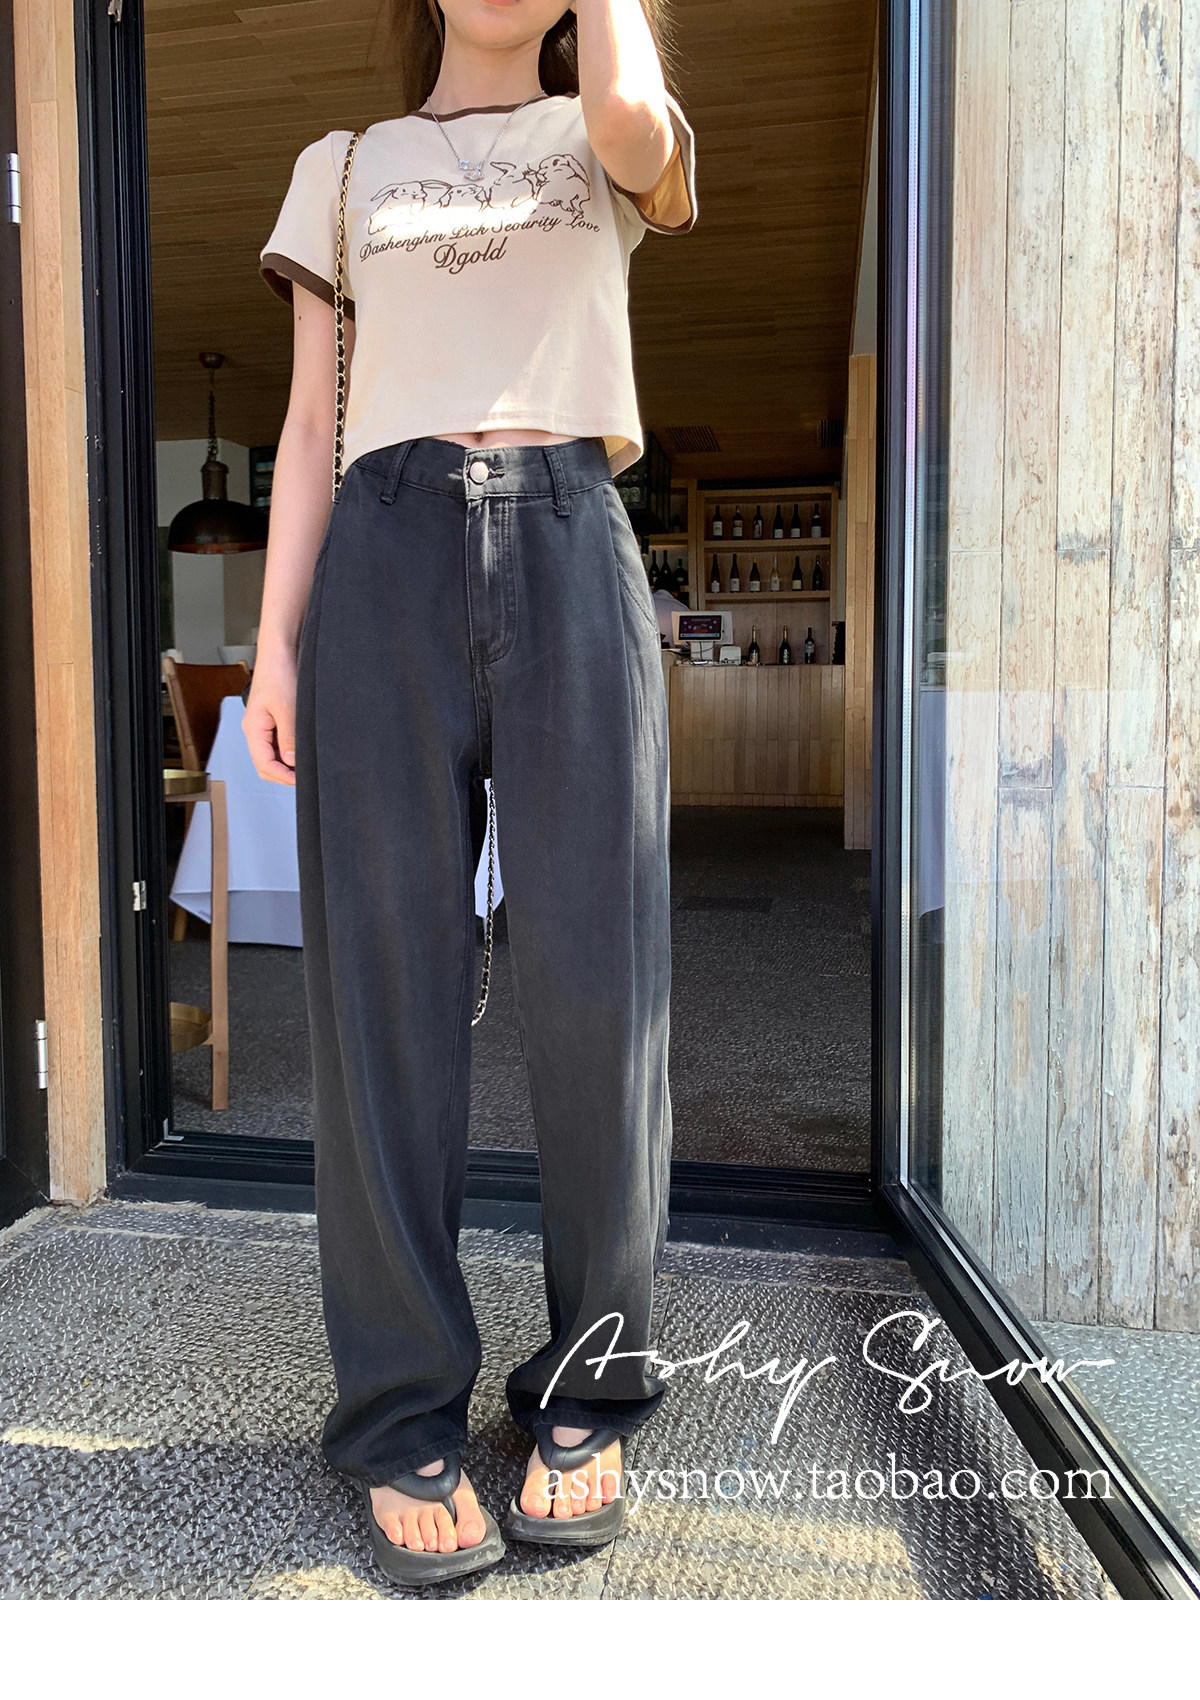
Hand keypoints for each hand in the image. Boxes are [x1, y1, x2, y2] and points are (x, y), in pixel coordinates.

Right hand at [243, 655, 297, 785]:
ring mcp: (264, 725)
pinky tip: (302, 749)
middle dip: (283, 775)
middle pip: (265, 764)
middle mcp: (256, 729)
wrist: (280, 650)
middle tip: (305, 777)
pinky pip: (278, 742)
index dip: (282, 776)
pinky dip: (289, 750)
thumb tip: (291, 761)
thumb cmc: (279, 673)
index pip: (264, 764)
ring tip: (306, 765)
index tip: (301, 780)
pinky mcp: (273, 718)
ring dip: (287, 763)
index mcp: (253, 728)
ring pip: (272, 755)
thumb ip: (288, 736)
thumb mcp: (287, 708)